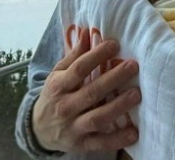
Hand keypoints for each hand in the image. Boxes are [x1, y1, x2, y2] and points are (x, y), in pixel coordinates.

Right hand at [32, 28, 140, 153]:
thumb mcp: (58, 73)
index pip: (79, 69)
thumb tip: (87, 30)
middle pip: (91, 92)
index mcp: (59, 86)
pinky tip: (134, 132)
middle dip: (113, 78)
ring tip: (136, 94)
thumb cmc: (55, 94)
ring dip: (118, 106)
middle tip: (133, 66)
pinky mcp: (81, 144)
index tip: (115, 44)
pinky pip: (101, 143)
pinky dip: (117, 140)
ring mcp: (73, 128)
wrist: (38, 129)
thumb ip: (75, 55)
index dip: (96, 56)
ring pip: (97, 118)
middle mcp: (65, 107)